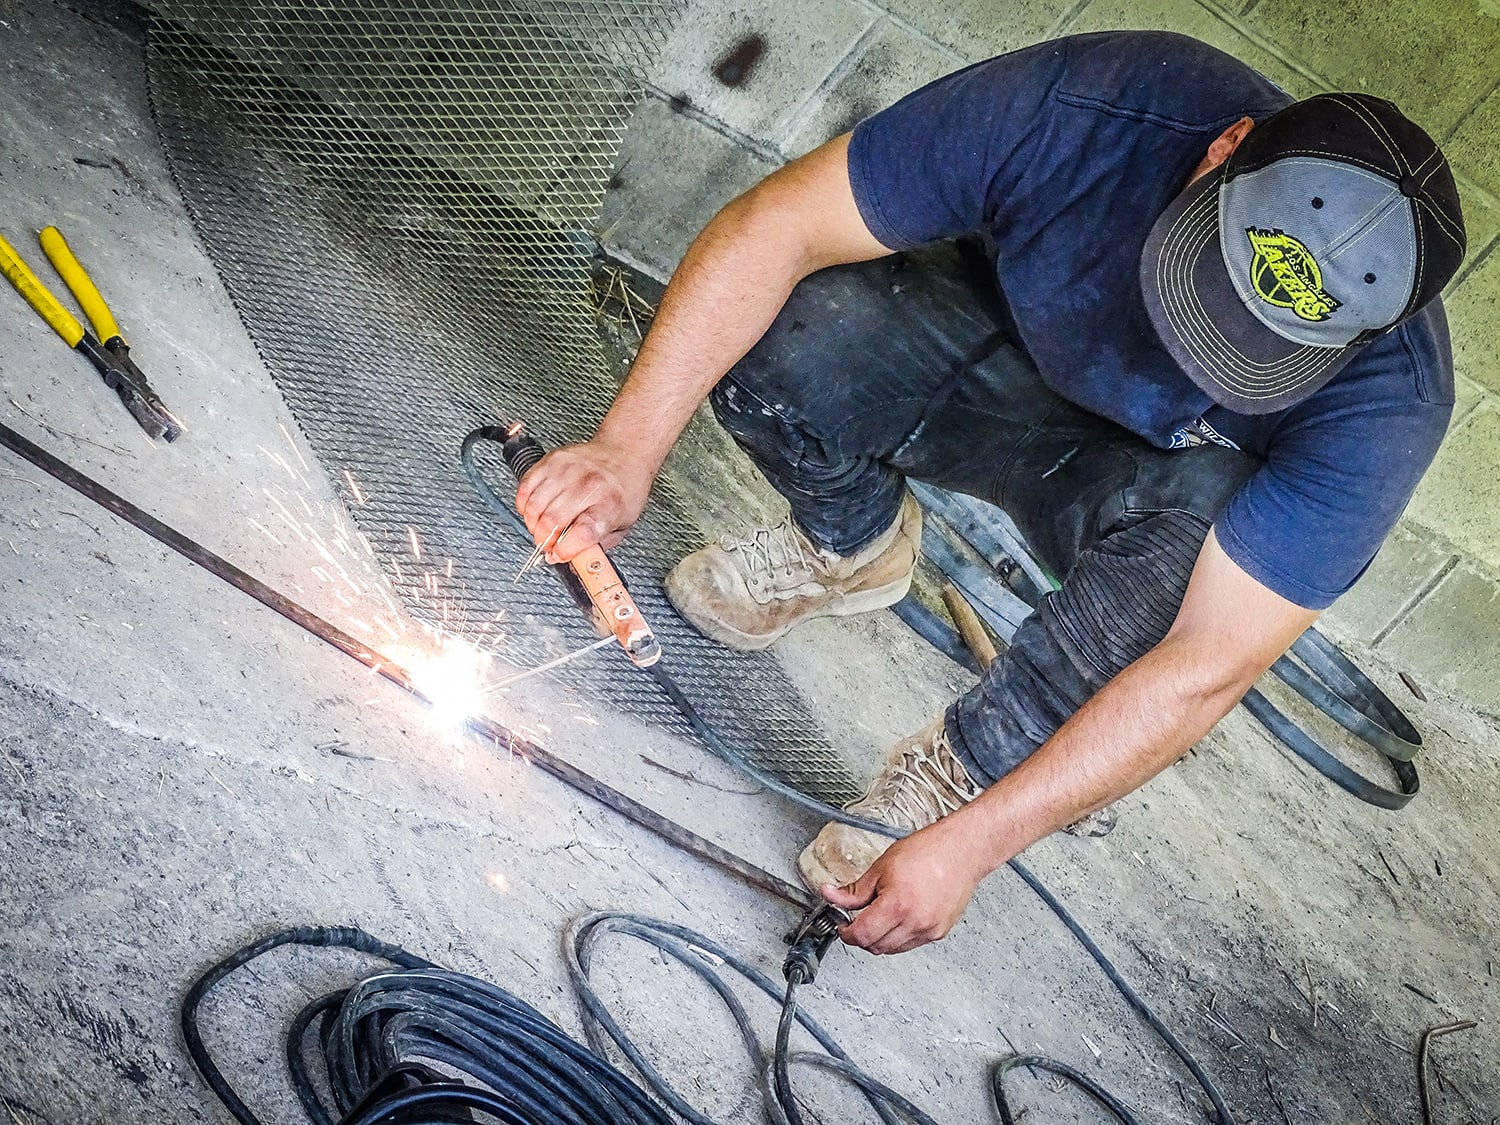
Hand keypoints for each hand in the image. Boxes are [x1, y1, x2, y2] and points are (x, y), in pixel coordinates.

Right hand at [514, 439, 652, 561]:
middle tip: (549, 544)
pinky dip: (524, 505)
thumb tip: (574, 563)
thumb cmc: (624, 489)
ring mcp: (567, 471)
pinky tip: (534, 510)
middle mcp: (587, 486)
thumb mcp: (622, 524)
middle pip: (551, 522)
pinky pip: (525, 488)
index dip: (564, 551)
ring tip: (542, 528)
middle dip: (545, 541)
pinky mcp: (552, 461)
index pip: (580, 534)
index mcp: (609, 505)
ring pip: (534, 507)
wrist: (624, 453)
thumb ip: (597, 546)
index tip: (560, 555)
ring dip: (533, 525)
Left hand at [820, 820, 987, 954]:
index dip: (846, 933)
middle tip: (856, 919)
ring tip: (879, 915)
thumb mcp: (881, 867)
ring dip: (879, 938)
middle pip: (876, 947)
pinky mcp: (939, 932)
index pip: (862, 935)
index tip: (842, 925)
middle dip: (861, 936)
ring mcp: (929, 930)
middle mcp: (915, 922)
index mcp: (897, 905)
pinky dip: (898, 937)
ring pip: (892, 949)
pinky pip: (910, 944)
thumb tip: (831, 895)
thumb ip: (854, 890)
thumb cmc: (927, 852)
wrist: (961, 851)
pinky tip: (898, 918)